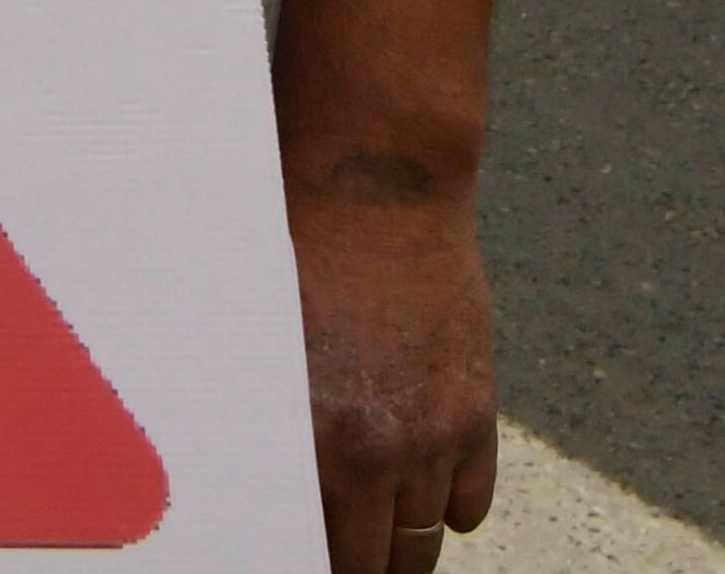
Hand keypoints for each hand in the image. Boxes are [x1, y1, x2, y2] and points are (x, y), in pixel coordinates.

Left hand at [289, 175, 497, 573]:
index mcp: (308, 438)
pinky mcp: (473, 409)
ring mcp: (432, 435)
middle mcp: (375, 451)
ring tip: (383, 548)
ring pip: (423, 539)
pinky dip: (450, 509)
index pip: (318, 548)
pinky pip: (469, 500)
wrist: (373, 187)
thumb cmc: (291, 248)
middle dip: (360, 565)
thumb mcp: (259, 340)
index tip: (303, 555)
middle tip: (344, 561)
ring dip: (402, 548)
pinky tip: (427, 505)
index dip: (312, 558)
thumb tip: (250, 474)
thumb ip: (267, 416)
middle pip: (378, 561)